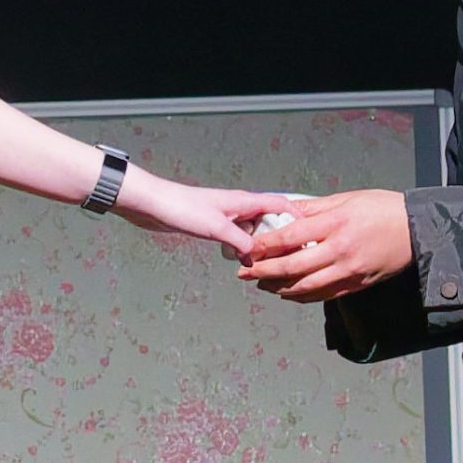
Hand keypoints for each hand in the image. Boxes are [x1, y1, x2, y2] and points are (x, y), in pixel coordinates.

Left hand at [115, 176, 291, 251]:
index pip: (280, 204)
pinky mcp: (213, 225)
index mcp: (244, 200)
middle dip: (280, 236)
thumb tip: (256, 258)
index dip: (297, 216)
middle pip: (269, 220)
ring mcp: (225, 216)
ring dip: (258, 244)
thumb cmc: (181, 208)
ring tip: (266, 262)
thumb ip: (241, 243)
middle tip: (289, 256)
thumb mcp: (217, 228)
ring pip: (252, 231)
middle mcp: (238, 206)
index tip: (311, 231)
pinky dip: (241, 248)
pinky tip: (240, 259)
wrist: (151, 204)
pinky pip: (236, 237)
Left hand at [236, 189, 413, 301]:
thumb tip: (285, 212)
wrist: (417, 230)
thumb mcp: (347, 199)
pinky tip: (288, 293)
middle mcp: (340, 250)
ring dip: (279, 288)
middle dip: (264, 271)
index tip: (248, 248)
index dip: (265, 245)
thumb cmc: (383, 209)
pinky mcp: (356, 284)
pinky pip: (323, 295)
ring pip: (306, 287)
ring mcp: (349, 271)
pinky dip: (302, 296)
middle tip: (244, 272)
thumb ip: (314, 209)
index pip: (291, 237)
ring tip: (261, 284)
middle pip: (293, 266)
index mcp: (336, 224)